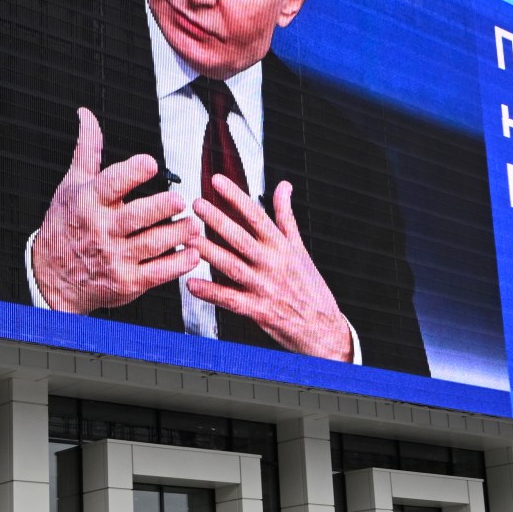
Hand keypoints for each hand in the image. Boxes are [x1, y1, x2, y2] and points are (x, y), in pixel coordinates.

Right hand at [30, 108, 201, 313]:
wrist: (52, 277)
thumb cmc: (66, 225)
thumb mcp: (71, 185)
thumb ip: (87, 150)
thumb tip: (86, 115)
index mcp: (89, 201)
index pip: (111, 183)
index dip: (132, 172)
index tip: (150, 163)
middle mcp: (102, 229)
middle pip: (136, 216)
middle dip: (162, 207)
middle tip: (180, 200)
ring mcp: (115, 257)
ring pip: (153, 243)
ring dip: (178, 234)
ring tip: (193, 225)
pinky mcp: (128, 281)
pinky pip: (158, 272)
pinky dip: (178, 263)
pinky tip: (191, 253)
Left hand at [188, 177, 354, 361]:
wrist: (324, 328)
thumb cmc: (311, 289)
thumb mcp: (300, 249)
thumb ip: (286, 217)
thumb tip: (283, 187)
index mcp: (281, 247)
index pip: (257, 216)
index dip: (236, 198)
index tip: (217, 183)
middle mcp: (272, 264)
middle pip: (241, 238)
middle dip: (217, 220)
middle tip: (196, 205)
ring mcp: (265, 287)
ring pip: (233, 266)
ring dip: (209, 252)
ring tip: (188, 240)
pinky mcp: (259, 311)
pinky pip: (231, 300)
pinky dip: (212, 292)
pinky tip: (193, 284)